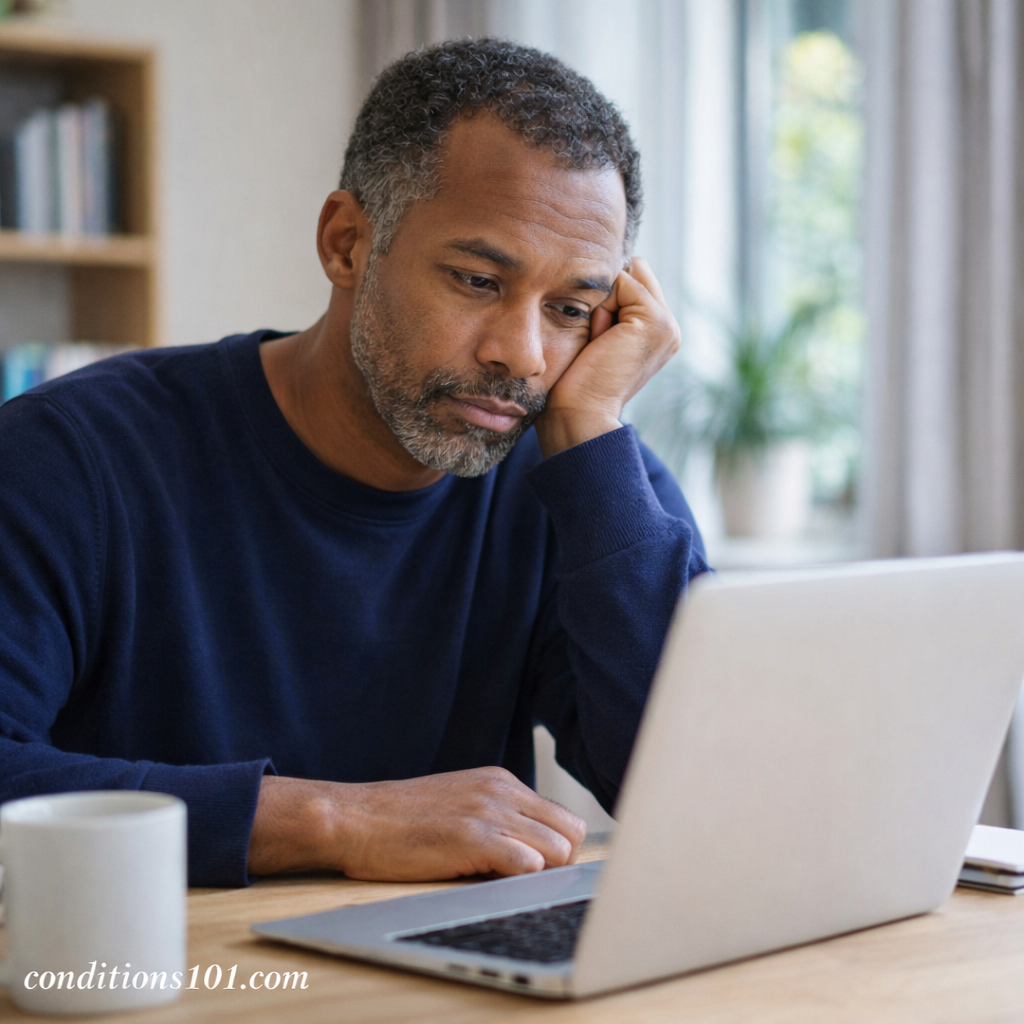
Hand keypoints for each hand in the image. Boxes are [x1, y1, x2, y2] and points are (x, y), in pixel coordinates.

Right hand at [247, 768, 586, 880]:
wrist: (355, 818)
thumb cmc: (401, 821)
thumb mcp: (458, 803)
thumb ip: (495, 815)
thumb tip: (530, 850)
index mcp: (501, 782)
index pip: (564, 818)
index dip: (558, 852)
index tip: (538, 872)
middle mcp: (502, 790)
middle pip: (571, 833)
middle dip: (559, 865)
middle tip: (524, 883)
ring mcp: (489, 812)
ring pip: (559, 850)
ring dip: (542, 875)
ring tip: (506, 884)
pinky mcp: (473, 837)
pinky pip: (528, 862)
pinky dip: (522, 880)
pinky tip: (493, 883)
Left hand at [534, 257, 679, 456]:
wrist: (579, 413)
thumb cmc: (575, 381)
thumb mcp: (597, 336)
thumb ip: (611, 307)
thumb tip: (611, 267)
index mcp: (658, 334)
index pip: (631, 282)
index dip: (605, 301)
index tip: (597, 342)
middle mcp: (669, 328)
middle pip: (631, 273)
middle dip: (607, 297)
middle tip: (598, 341)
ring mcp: (667, 325)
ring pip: (626, 276)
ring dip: (603, 303)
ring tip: (599, 342)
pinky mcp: (655, 321)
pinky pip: (621, 281)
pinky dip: (602, 306)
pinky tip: (601, 339)